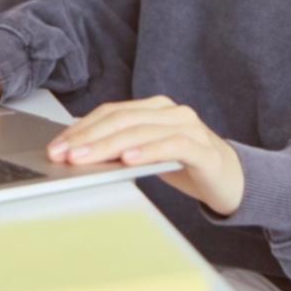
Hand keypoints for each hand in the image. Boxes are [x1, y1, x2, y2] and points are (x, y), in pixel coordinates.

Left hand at [47, 95, 244, 216]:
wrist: (233, 181)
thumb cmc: (186, 166)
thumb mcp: (148, 154)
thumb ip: (121, 145)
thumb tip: (78, 147)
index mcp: (155, 108)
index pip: (111, 112)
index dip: (82, 127)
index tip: (57, 145)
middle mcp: (172, 112)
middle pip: (122, 119)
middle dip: (88, 137)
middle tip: (63, 154)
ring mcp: (189, 127)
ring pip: (141, 131)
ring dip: (109, 146)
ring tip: (85, 158)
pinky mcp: (203, 149)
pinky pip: (171, 146)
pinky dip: (147, 151)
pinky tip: (128, 160)